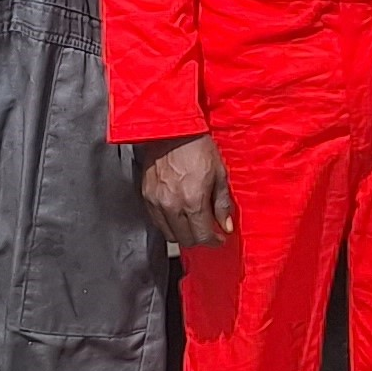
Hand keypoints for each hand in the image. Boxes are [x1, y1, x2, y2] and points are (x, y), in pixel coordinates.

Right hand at [137, 133, 234, 247]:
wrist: (172, 129)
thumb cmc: (197, 147)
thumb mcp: (219, 174)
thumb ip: (222, 204)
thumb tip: (225, 225)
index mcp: (193, 201)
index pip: (202, 237)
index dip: (213, 241)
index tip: (218, 237)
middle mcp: (172, 206)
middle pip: (185, 240)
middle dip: (199, 239)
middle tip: (207, 230)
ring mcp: (156, 202)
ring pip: (169, 234)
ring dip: (183, 233)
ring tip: (192, 222)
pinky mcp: (146, 196)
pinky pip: (157, 220)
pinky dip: (169, 222)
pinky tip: (178, 213)